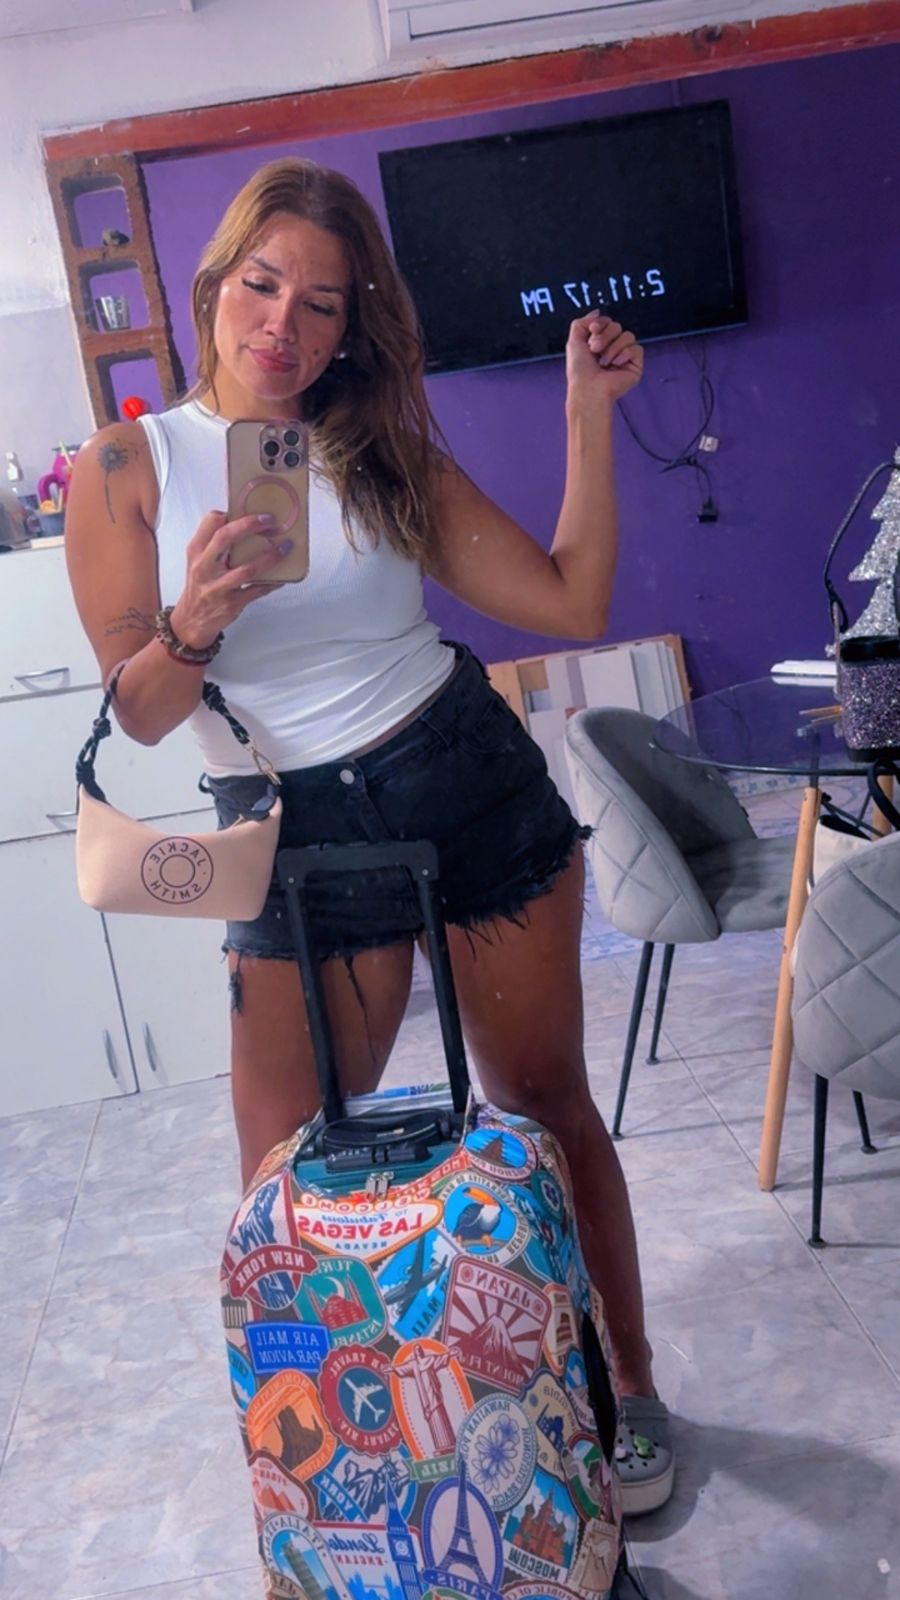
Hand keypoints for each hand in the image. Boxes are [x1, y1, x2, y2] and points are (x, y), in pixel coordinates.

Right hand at [169, 510, 288, 648]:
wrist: (191, 620)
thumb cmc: (200, 585)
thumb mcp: (199, 561)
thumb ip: (215, 544)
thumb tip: (247, 524)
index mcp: (196, 552)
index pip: (209, 523)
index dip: (230, 513)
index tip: (249, 508)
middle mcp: (204, 567)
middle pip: (224, 538)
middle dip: (249, 525)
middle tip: (269, 520)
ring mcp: (218, 587)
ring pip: (247, 568)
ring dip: (270, 557)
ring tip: (286, 547)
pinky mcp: (232, 604)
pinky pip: (257, 591)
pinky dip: (273, 582)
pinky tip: (283, 576)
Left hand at [565, 314, 643, 410]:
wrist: (588, 388)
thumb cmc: (580, 371)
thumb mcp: (573, 341)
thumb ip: (582, 323)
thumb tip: (597, 313)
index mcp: (598, 343)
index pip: (606, 322)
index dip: (600, 323)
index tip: (592, 331)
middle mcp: (611, 349)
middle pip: (617, 326)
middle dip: (605, 336)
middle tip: (595, 349)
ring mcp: (624, 357)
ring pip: (628, 335)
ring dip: (613, 347)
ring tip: (604, 361)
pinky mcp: (635, 365)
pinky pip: (637, 348)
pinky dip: (624, 354)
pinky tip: (616, 364)